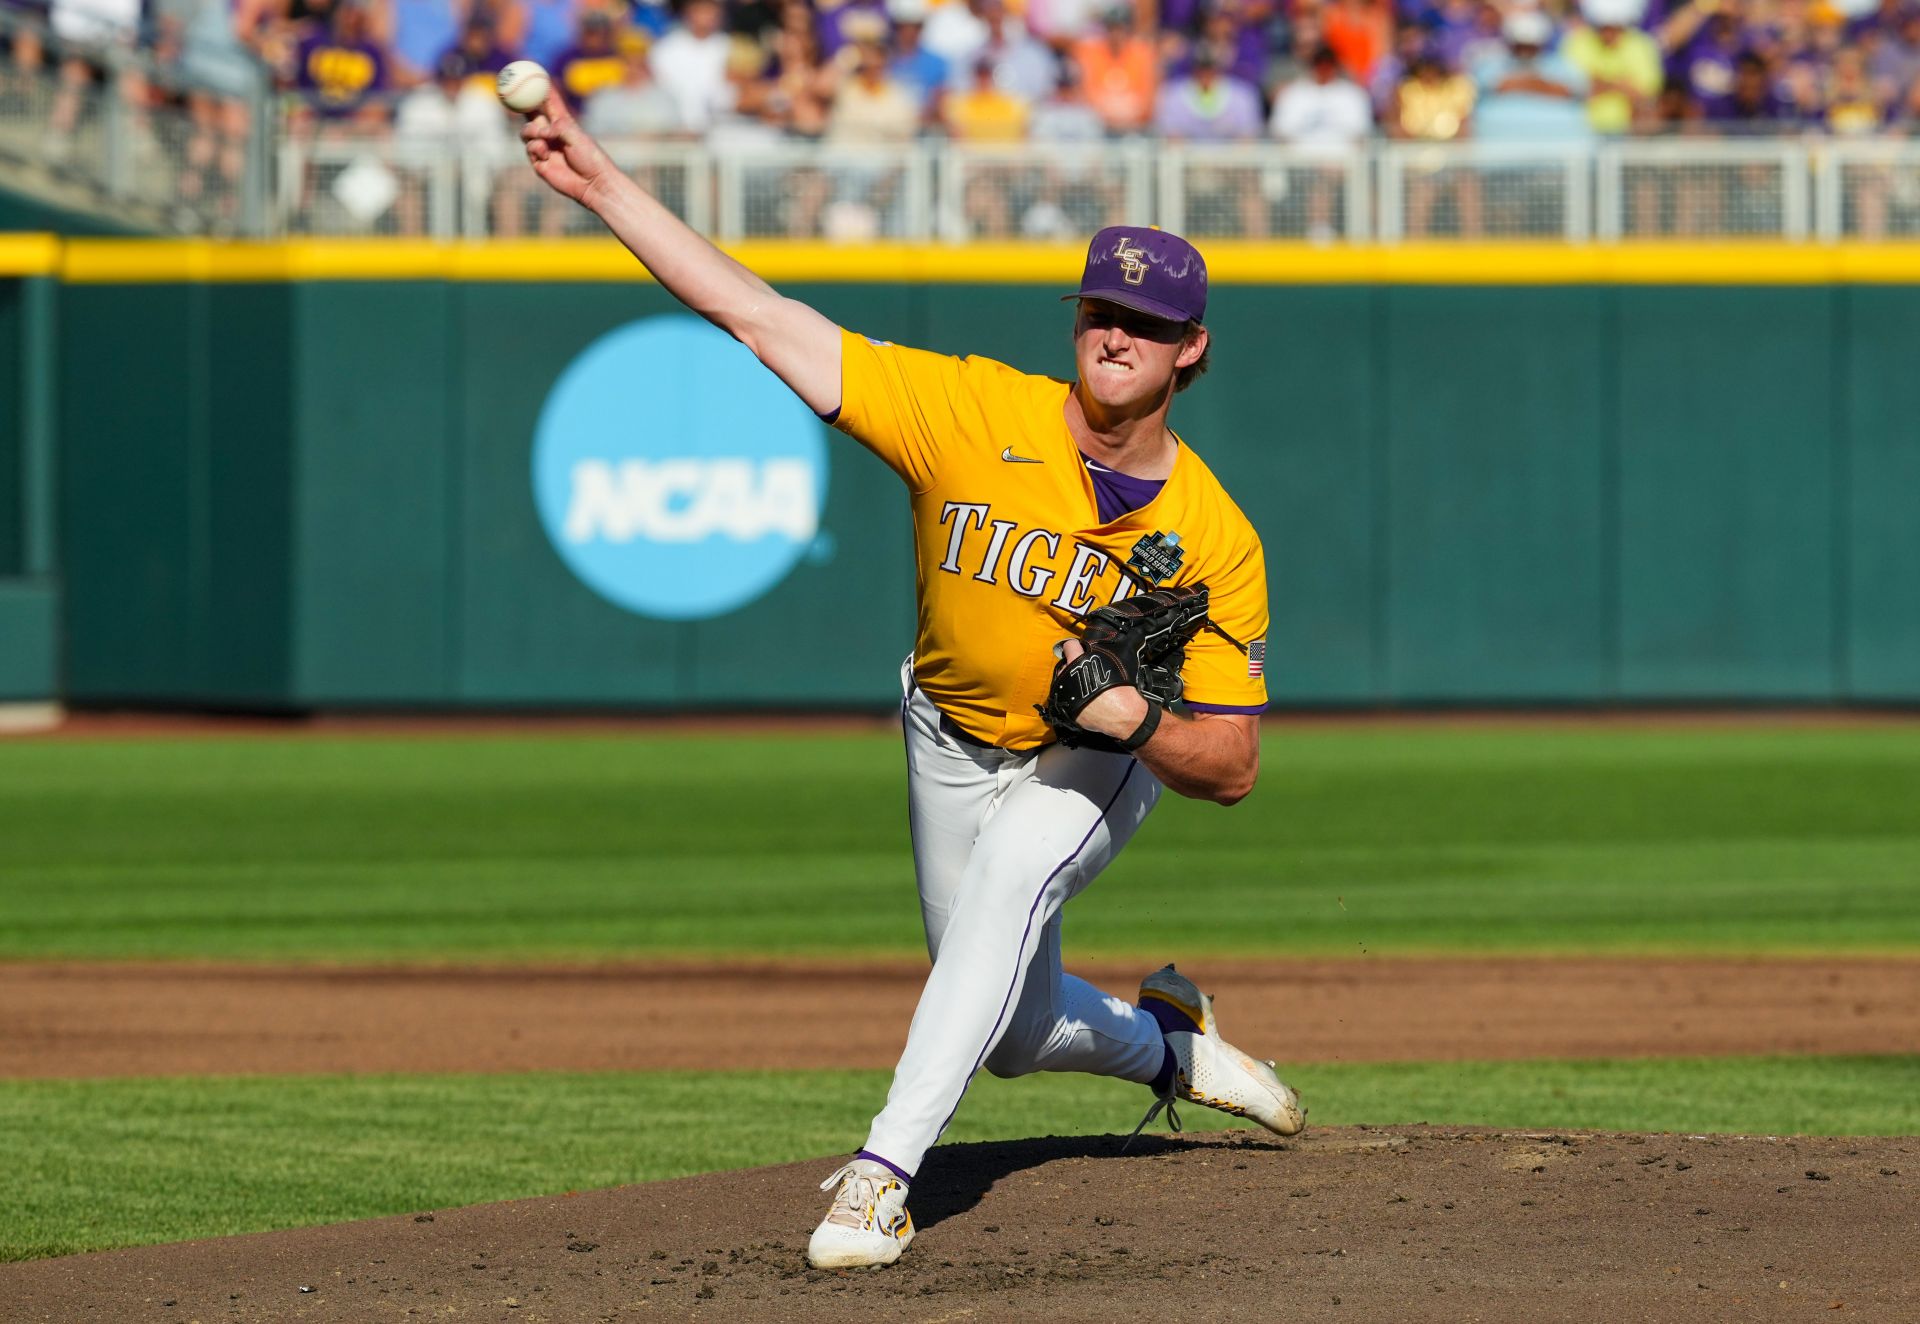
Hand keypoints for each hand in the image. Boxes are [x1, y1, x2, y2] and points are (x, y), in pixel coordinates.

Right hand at [518, 88, 614, 207]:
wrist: (593, 185)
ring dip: (530, 132)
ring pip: (526, 132)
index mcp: (563, 122)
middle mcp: (552, 133)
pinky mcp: (540, 163)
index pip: (549, 102)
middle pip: (531, 114)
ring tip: (543, 140)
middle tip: (514, 96)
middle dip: (522, 104)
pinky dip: (535, 149)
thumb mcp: (576, 137)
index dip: (540, 88)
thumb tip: (541, 130)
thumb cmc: (590, 158)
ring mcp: (545, 147)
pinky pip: (530, 149)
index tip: (533, 74)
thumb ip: (557, 128)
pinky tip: (546, 155)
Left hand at [1058, 638, 1150, 738]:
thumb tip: (1091, 649)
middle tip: (1085, 672)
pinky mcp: (1065, 708)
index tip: (1078, 650)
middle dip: (1073, 666)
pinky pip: (1065, 698)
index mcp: (1078, 661)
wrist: (1122, 715)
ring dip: (1070, 682)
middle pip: (1064, 664)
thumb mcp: (1113, 662)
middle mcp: (1067, 675)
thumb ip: (1097, 654)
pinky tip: (1083, 699)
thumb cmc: (1121, 690)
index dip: (1076, 647)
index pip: (1069, 645)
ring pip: (1062, 681)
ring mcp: (1065, 692)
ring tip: (1084, 687)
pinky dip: (1071, 698)